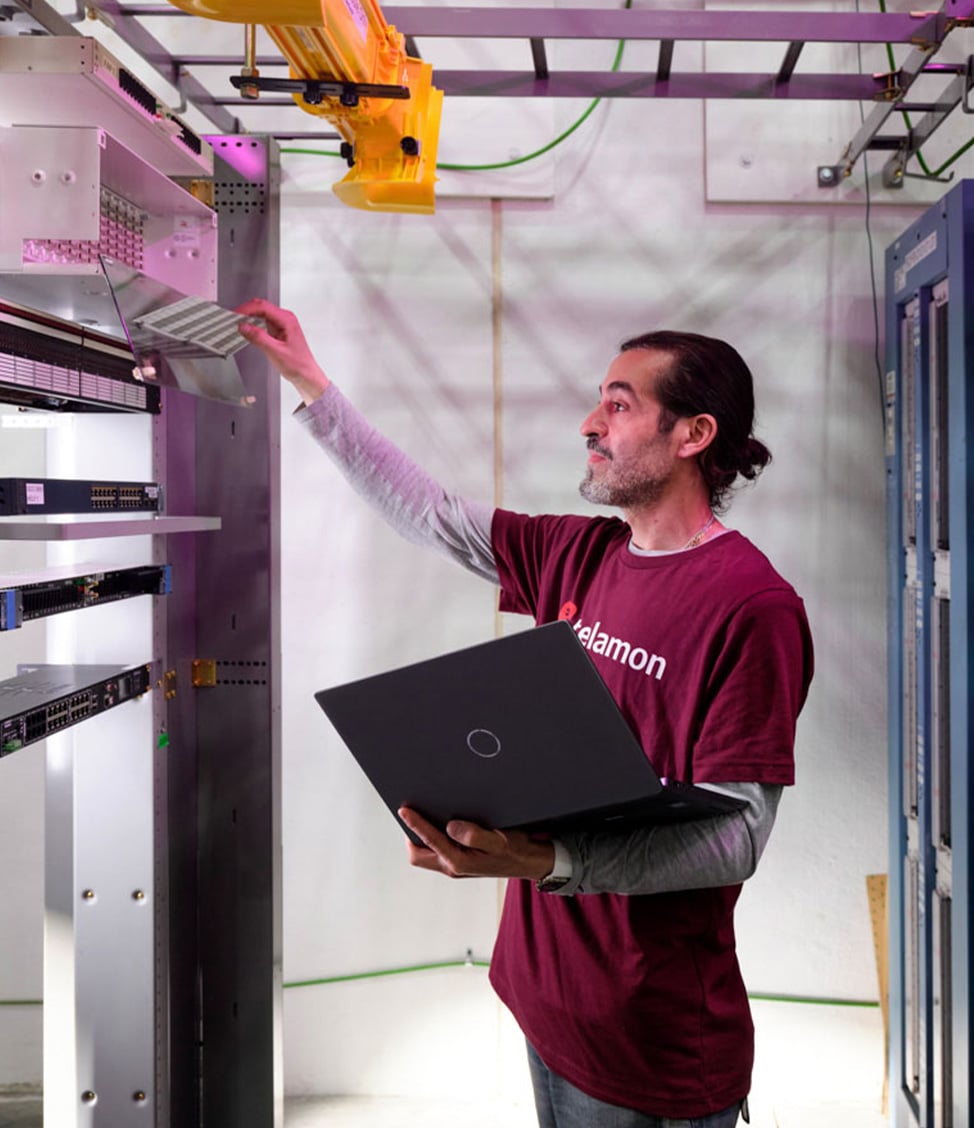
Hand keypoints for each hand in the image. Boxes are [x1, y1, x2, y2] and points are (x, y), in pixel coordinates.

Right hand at [235, 298, 329, 404]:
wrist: (306, 376)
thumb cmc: (298, 365)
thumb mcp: (276, 352)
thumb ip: (259, 338)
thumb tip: (244, 327)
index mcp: (287, 320)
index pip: (263, 307)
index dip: (246, 309)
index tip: (235, 315)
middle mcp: (285, 319)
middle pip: (261, 307)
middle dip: (245, 311)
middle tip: (232, 319)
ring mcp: (282, 325)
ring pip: (261, 314)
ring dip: (248, 317)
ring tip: (236, 324)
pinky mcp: (278, 331)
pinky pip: (262, 323)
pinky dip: (252, 325)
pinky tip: (246, 330)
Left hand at [398, 806, 554, 881]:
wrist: (529, 863)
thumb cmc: (515, 851)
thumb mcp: (499, 841)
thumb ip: (474, 836)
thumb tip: (450, 826)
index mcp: (459, 862)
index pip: (428, 841)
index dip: (415, 824)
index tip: (404, 810)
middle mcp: (453, 867)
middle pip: (417, 855)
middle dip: (410, 835)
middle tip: (412, 812)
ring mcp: (455, 867)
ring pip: (426, 854)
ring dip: (421, 838)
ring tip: (423, 815)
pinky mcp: (459, 863)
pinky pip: (437, 851)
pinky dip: (433, 839)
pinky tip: (441, 824)